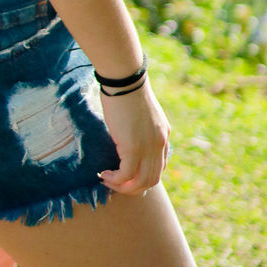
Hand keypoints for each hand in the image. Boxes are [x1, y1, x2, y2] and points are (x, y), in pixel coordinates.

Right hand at [97, 79, 170, 196]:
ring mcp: (148, 147)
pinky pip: (126, 175)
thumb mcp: (140, 113)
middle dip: (134, 188)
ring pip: (142, 182)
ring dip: (124, 187)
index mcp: (163, 134)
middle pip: (153, 179)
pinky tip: (103, 175)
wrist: (125, 79)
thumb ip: (140, 127)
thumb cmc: (127, 89)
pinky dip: (115, 180)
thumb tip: (126, 135)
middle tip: (116, 184)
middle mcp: (160, 144)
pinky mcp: (133, 147)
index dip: (144, 175)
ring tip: (108, 182)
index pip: (160, 166)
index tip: (127, 175)